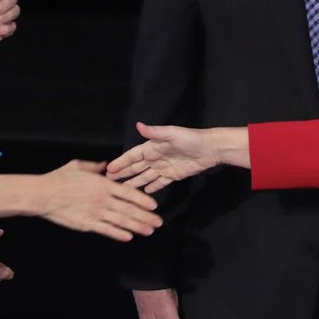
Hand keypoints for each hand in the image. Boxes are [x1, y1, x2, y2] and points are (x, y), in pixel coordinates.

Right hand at [35, 160, 162, 241]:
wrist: (43, 195)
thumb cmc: (59, 179)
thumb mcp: (78, 166)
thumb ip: (94, 167)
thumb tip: (106, 165)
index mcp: (102, 184)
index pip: (128, 192)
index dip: (143, 200)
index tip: (154, 205)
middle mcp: (102, 199)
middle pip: (129, 209)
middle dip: (145, 217)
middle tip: (158, 222)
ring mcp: (95, 213)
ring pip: (121, 221)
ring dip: (137, 227)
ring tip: (149, 231)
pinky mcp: (87, 224)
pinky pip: (106, 230)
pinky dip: (119, 234)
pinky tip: (129, 237)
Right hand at [107, 122, 228, 192]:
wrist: (210, 149)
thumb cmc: (190, 139)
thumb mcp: (172, 134)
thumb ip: (155, 132)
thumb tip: (138, 125)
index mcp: (152, 147)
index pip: (132, 156)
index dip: (121, 162)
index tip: (109, 169)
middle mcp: (155, 157)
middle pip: (135, 167)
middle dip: (123, 173)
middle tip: (108, 181)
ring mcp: (163, 167)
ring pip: (145, 176)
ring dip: (134, 182)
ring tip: (122, 190)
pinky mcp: (173, 175)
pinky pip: (159, 182)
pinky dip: (151, 187)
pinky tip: (144, 192)